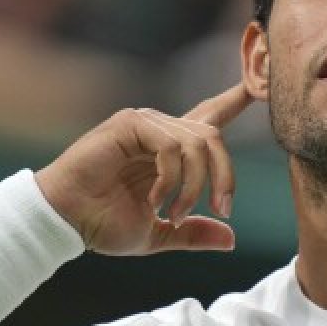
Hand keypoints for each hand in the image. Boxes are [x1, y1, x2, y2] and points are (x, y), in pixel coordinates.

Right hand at [35, 83, 253, 255]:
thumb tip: (230, 239)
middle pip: (214, 137)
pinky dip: (171, 178)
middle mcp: (161, 131)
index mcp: (170, 151)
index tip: (260, 85)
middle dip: (226, 176)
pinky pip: (171, 146)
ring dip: (196, 185)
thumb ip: (193, 232)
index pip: (210, 119)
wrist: (65, 222)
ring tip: (176, 213)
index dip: (235, 100)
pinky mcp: (129, 125)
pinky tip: (155, 200)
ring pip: (198, 143)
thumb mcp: (160, 235)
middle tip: (221, 210)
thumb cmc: (103, 225)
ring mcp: (145, 124)